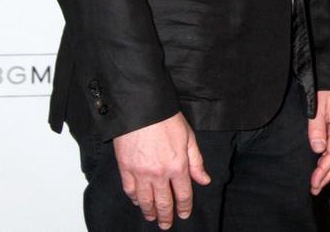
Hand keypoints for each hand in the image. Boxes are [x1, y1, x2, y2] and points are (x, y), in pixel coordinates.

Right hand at [113, 112, 209, 229]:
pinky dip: (134, 199)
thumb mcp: (189, 138)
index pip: (183, 194)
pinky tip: (138, 202)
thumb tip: (204, 180)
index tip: (184, 214)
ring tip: (152, 218)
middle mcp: (159, 173)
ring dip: (149, 211)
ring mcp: (140, 173)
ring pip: (145, 200)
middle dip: (166, 216)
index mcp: (178, 166)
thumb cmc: (167, 120)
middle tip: (166, 224)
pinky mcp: (125, 168)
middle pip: (163, 202)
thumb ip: (196, 162)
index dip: (184, 207)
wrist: (142, 109)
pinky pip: (129, 190)